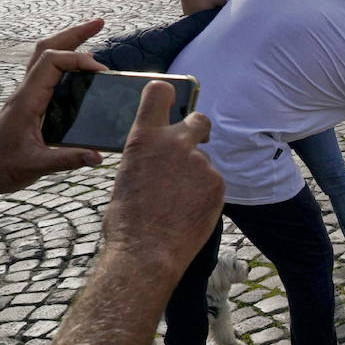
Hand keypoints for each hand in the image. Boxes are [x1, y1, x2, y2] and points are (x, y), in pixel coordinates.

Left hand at [0, 19, 107, 201]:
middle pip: (47, 48)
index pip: (51, 62)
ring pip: (45, 56)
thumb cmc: (1, 167)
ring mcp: (27, 95)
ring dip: (69, 42)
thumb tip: (98, 156)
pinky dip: (66, 61)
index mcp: (26, 100)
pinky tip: (82, 69)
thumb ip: (67, 160)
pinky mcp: (30, 102)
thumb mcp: (35, 166)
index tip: (100, 72)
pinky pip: (48, 72)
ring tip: (94, 34)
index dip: (77, 59)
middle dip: (74, 33)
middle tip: (100, 22)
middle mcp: (25, 91)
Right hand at [103, 81, 222, 277]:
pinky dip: (204, 194)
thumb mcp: (127, 175)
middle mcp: (176, 143)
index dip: (167, 93)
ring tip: (176, 203)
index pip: (159, 92)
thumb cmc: (127, 220)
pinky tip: (188, 212)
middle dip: (197, 130)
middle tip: (193, 144)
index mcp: (144, 138)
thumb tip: (160, 156)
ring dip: (195, 176)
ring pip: (203, 162)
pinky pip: (212, 182)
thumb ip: (148, 156)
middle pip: (199, 120)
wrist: (147, 252)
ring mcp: (200, 162)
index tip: (172, 98)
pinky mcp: (217, 183)